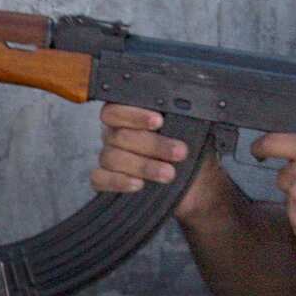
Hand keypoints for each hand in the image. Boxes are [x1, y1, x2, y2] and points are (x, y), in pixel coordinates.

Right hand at [91, 104, 223, 217]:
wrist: (196, 187)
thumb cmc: (189, 154)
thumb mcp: (190, 133)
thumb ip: (180, 119)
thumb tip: (183, 107)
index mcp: (131, 116)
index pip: (118, 109)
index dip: (136, 115)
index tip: (159, 121)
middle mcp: (115, 133)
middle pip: (120, 135)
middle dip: (153, 144)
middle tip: (179, 152)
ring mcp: (109, 156)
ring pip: (113, 157)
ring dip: (143, 166)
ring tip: (168, 173)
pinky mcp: (104, 181)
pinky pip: (100, 179)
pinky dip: (119, 181)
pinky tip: (138, 184)